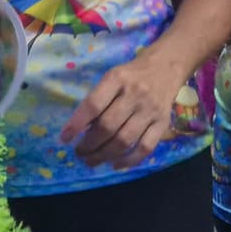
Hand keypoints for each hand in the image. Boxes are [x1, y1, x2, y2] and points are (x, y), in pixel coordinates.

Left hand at [59, 54, 182, 169]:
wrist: (166, 66)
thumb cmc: (131, 74)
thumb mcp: (111, 77)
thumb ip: (98, 98)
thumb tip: (80, 129)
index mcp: (116, 78)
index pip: (93, 105)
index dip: (77, 124)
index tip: (65, 138)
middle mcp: (135, 94)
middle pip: (108, 126)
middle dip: (89, 145)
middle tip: (79, 153)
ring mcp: (150, 110)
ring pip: (124, 140)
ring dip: (104, 155)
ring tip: (91, 161)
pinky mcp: (163, 123)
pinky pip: (145, 148)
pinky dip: (128, 160)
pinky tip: (115, 164)